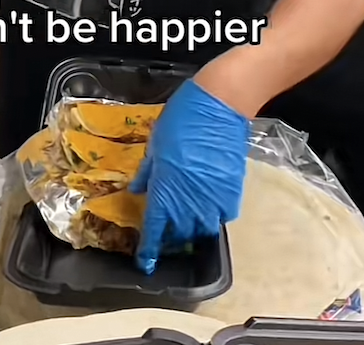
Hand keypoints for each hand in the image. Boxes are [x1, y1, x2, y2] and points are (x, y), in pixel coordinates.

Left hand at [131, 79, 249, 274]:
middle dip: (170, 236)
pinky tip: (207, 205)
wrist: (219, 106)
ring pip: (202, 229)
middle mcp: (188, 200)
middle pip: (179, 233)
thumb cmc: (180, 120)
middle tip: (166, 230)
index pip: (155, 228)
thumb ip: (147, 172)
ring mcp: (213, 198)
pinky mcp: (233, 192)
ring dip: (192, 229)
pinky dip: (213, 216)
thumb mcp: (155, 143)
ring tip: (186, 220)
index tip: (144, 262)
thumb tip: (135, 191)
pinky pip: (222, 216)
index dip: (149, 248)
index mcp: (165, 187)